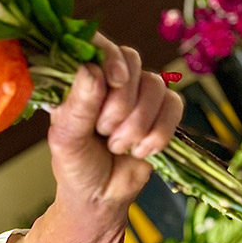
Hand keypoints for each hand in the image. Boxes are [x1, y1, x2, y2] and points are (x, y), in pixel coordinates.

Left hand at [48, 37, 183, 221]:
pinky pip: (174, 106)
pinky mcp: (162, 112)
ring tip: (118, 147)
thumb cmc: (77, 167)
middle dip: (121, 104)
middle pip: (132, 62)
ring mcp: (139, 94)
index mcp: (81, 80)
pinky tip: (142, 150)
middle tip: (104, 132)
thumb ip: (78, 106)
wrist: (100, 198)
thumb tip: (93, 70)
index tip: (114, 80)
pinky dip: (159, 133)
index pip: (98, 44)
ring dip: (138, 124)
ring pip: (155, 85)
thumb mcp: (67, 140)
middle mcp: (111, 80)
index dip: (111, 56)